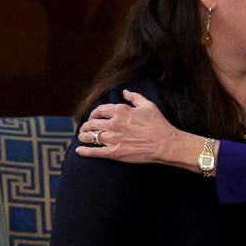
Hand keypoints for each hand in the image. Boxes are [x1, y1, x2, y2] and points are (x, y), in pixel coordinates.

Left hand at [77, 89, 204, 171]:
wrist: (166, 143)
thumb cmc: (159, 124)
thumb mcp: (148, 106)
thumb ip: (134, 97)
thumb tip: (125, 92)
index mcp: (120, 110)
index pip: (99, 110)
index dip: (93, 114)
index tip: (93, 117)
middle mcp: (113, 123)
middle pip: (91, 124)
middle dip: (86, 126)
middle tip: (85, 129)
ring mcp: (112, 138)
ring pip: (89, 137)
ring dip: (83, 137)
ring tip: (82, 138)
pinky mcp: (114, 152)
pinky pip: (94, 151)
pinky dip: (84, 151)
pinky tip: (80, 150)